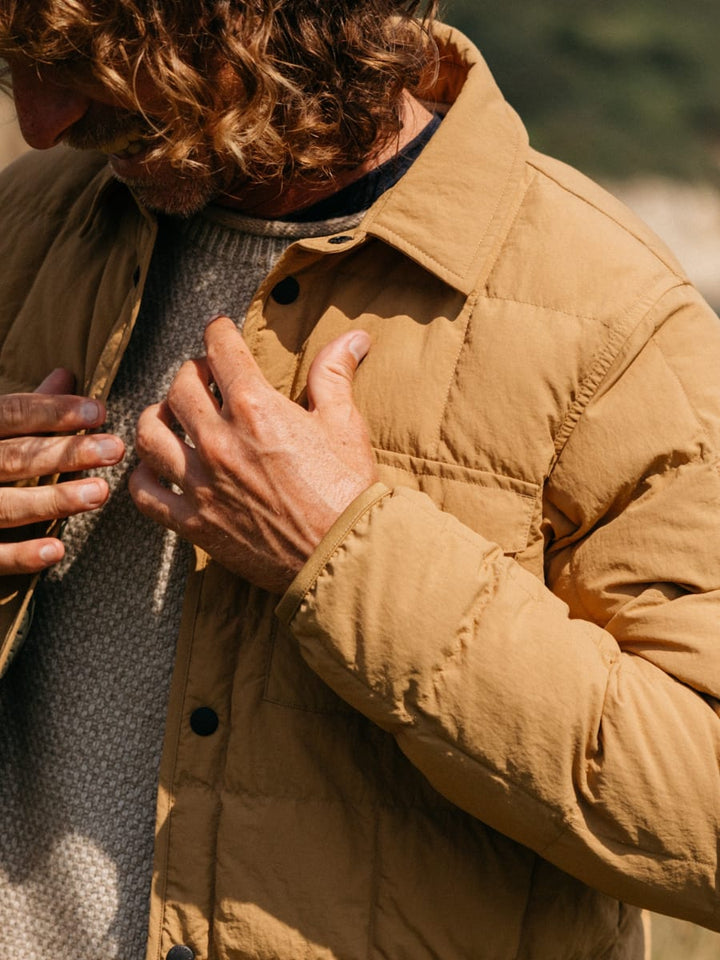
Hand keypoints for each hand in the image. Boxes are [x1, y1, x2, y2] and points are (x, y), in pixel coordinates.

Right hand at [0, 368, 123, 573]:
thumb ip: (21, 408)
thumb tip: (65, 375)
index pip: (10, 413)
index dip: (53, 411)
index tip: (98, 411)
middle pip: (13, 458)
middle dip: (66, 453)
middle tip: (115, 450)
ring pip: (6, 506)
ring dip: (54, 500)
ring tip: (100, 493)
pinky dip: (22, 555)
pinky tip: (57, 550)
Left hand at [130, 317, 377, 592]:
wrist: (340, 557)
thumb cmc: (347, 490)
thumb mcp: (345, 424)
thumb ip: (334, 375)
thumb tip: (353, 338)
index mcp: (256, 409)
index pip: (221, 351)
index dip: (219, 333)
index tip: (220, 332)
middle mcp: (219, 441)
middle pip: (180, 387)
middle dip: (192, 373)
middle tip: (205, 379)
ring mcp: (201, 484)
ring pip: (150, 434)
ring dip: (157, 417)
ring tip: (171, 417)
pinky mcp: (194, 523)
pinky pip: (145, 494)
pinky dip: (143, 477)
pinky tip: (157, 468)